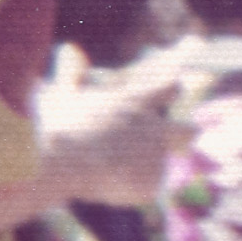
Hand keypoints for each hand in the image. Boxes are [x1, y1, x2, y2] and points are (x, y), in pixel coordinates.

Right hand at [49, 75, 184, 207]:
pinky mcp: (149, 185)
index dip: (170, 90)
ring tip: (109, 170)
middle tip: (172, 142)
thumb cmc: (54, 123)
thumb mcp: (59, 93)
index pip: (171, 88)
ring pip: (158, 166)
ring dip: (141, 168)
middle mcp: (153, 129)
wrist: (53, 163)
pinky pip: (144, 190)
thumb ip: (70, 73)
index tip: (171, 91)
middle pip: (188, 132)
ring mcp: (155, 159)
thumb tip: (68, 49)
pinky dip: (130, 191)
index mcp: (137, 102)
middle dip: (183, 136)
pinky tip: (105, 187)